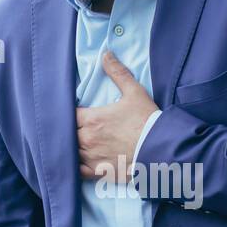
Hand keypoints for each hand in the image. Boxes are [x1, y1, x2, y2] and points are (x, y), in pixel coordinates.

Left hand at [76, 49, 158, 180]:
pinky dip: (74, 167)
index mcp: (92, 119)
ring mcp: (91, 157)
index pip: (67, 115)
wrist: (160, 150)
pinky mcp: (97, 172)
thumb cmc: (147, 121)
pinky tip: (75, 163)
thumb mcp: (135, 92)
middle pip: (66, 134)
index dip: (66, 113)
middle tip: (71, 127)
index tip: (69, 112)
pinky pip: (77, 172)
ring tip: (72, 143)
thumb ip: (118, 73)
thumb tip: (106, 53)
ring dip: (70, 147)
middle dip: (68, 130)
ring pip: (70, 152)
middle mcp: (87, 139)